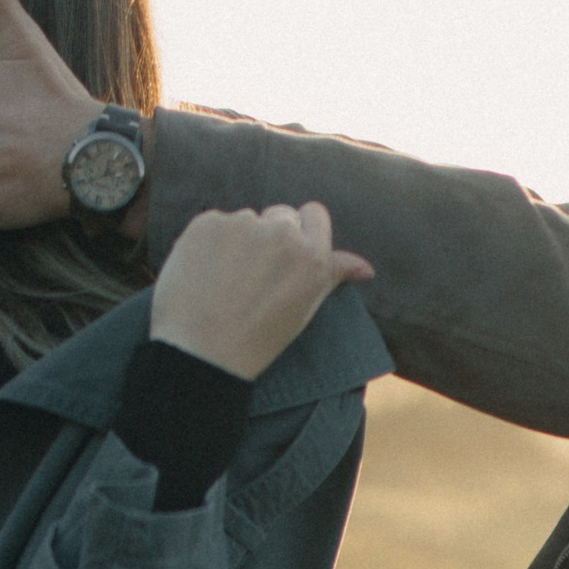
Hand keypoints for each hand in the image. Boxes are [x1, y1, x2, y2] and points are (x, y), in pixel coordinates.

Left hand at [148, 204, 371, 380]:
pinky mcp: (208, 223)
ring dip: (239, 240)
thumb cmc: (257, 338)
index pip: (314, 214)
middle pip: (281, 215)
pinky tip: (204, 274)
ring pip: (245, 221)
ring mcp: (243, 224)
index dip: (300, 231)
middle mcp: (282, 233)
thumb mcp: (304, 309)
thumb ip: (333, 276)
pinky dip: (209, 243)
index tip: (285, 253)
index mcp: (312, 256)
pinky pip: (214, 224)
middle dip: (271, 236)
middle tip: (254, 276)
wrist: (202, 354)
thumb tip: (366, 268)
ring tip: (225, 281)